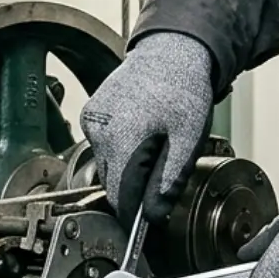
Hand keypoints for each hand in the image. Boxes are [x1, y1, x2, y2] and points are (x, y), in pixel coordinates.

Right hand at [80, 33, 215, 222]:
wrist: (172, 50)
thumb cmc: (183, 88)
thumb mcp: (188, 140)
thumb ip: (169, 181)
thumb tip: (154, 215)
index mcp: (121, 139)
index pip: (121, 197)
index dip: (135, 216)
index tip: (146, 227)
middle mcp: (98, 131)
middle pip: (112, 184)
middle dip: (135, 190)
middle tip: (162, 177)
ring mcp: (91, 121)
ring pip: (106, 167)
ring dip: (128, 169)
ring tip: (155, 147)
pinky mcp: (90, 114)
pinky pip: (102, 147)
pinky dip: (120, 151)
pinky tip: (140, 135)